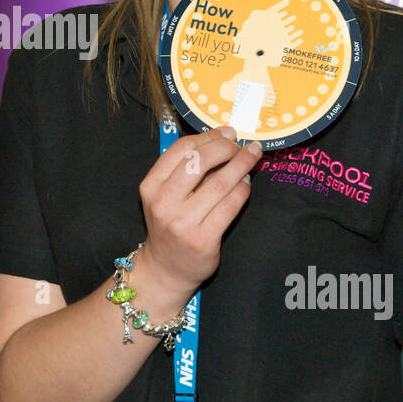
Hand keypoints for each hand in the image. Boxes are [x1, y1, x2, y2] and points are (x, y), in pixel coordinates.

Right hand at [138, 126, 258, 297]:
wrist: (166, 269)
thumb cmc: (169, 225)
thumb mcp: (164, 196)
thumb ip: (185, 171)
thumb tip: (222, 141)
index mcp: (150, 186)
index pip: (181, 149)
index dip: (208, 137)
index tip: (227, 133)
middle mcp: (163, 203)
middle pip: (200, 161)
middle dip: (227, 148)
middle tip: (242, 145)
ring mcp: (183, 222)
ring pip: (220, 183)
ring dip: (241, 165)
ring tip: (251, 158)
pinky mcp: (203, 239)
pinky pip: (230, 205)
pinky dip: (243, 189)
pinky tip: (247, 183)